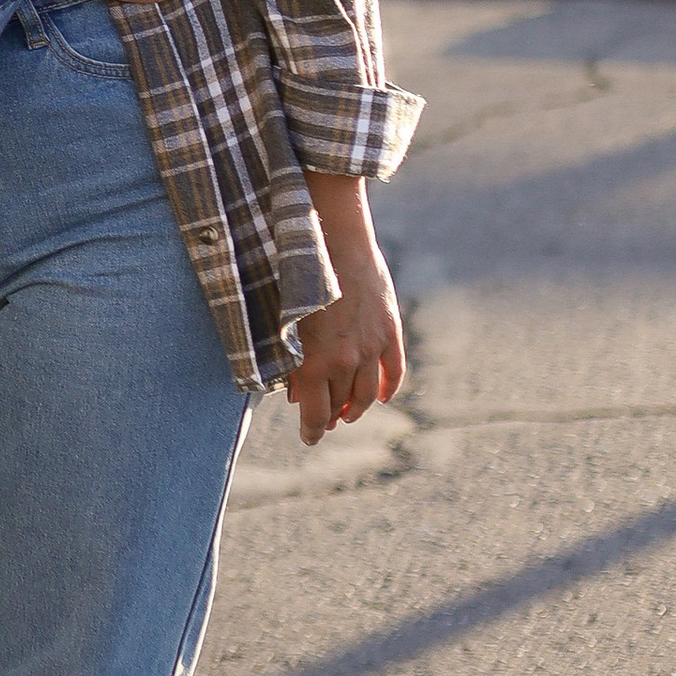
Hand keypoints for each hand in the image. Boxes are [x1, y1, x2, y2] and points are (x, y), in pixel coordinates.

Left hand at [284, 174, 405, 445]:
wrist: (331, 237)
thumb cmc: (293, 276)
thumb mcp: (280, 322)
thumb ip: (287, 361)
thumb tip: (293, 394)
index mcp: (313, 362)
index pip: (315, 413)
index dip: (312, 430)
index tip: (309, 438)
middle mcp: (345, 360)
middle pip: (342, 405)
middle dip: (332, 417)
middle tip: (326, 423)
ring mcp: (371, 346)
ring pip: (369, 393)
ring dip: (359, 407)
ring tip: (349, 413)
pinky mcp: (389, 329)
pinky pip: (394, 370)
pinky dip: (390, 387)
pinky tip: (384, 396)